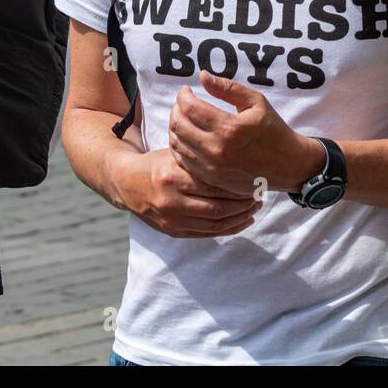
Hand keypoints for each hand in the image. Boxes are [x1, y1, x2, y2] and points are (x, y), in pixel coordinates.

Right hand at [112, 147, 261, 237]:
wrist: (127, 184)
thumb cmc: (158, 163)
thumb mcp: (176, 153)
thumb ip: (201, 156)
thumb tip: (240, 156)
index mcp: (172, 176)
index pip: (214, 185)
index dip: (238, 185)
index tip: (254, 179)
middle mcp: (171, 200)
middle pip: (217, 207)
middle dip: (243, 203)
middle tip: (260, 194)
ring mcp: (171, 219)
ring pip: (215, 223)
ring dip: (240, 217)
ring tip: (255, 207)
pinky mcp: (173, 231)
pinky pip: (207, 234)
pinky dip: (228, 229)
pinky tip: (243, 220)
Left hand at [167, 71, 323, 196]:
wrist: (287, 165)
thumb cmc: (273, 130)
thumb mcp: (256, 102)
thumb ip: (228, 88)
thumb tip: (203, 76)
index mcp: (229, 128)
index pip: (190, 108)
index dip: (183, 95)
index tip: (186, 90)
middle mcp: (217, 149)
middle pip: (178, 125)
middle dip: (176, 109)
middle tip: (183, 103)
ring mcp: (212, 167)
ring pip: (177, 144)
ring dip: (175, 127)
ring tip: (183, 117)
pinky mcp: (211, 178)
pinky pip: (183, 161)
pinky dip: (179, 146)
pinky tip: (186, 136)